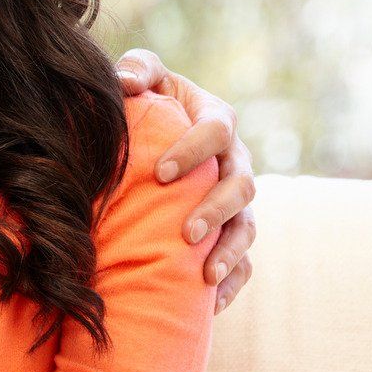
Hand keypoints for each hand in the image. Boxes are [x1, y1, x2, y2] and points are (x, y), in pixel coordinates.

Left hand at [115, 48, 255, 312]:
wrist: (153, 134)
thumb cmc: (146, 100)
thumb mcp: (143, 76)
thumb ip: (137, 69)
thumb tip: (125, 83)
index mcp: (217, 119)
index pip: (217, 131)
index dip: (194, 151)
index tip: (161, 173)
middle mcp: (235, 160)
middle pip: (241, 186)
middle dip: (216, 210)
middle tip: (186, 232)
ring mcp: (238, 199)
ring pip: (247, 227)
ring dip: (230, 251)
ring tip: (206, 274)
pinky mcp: (232, 230)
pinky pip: (245, 262)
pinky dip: (233, 281)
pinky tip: (212, 302)